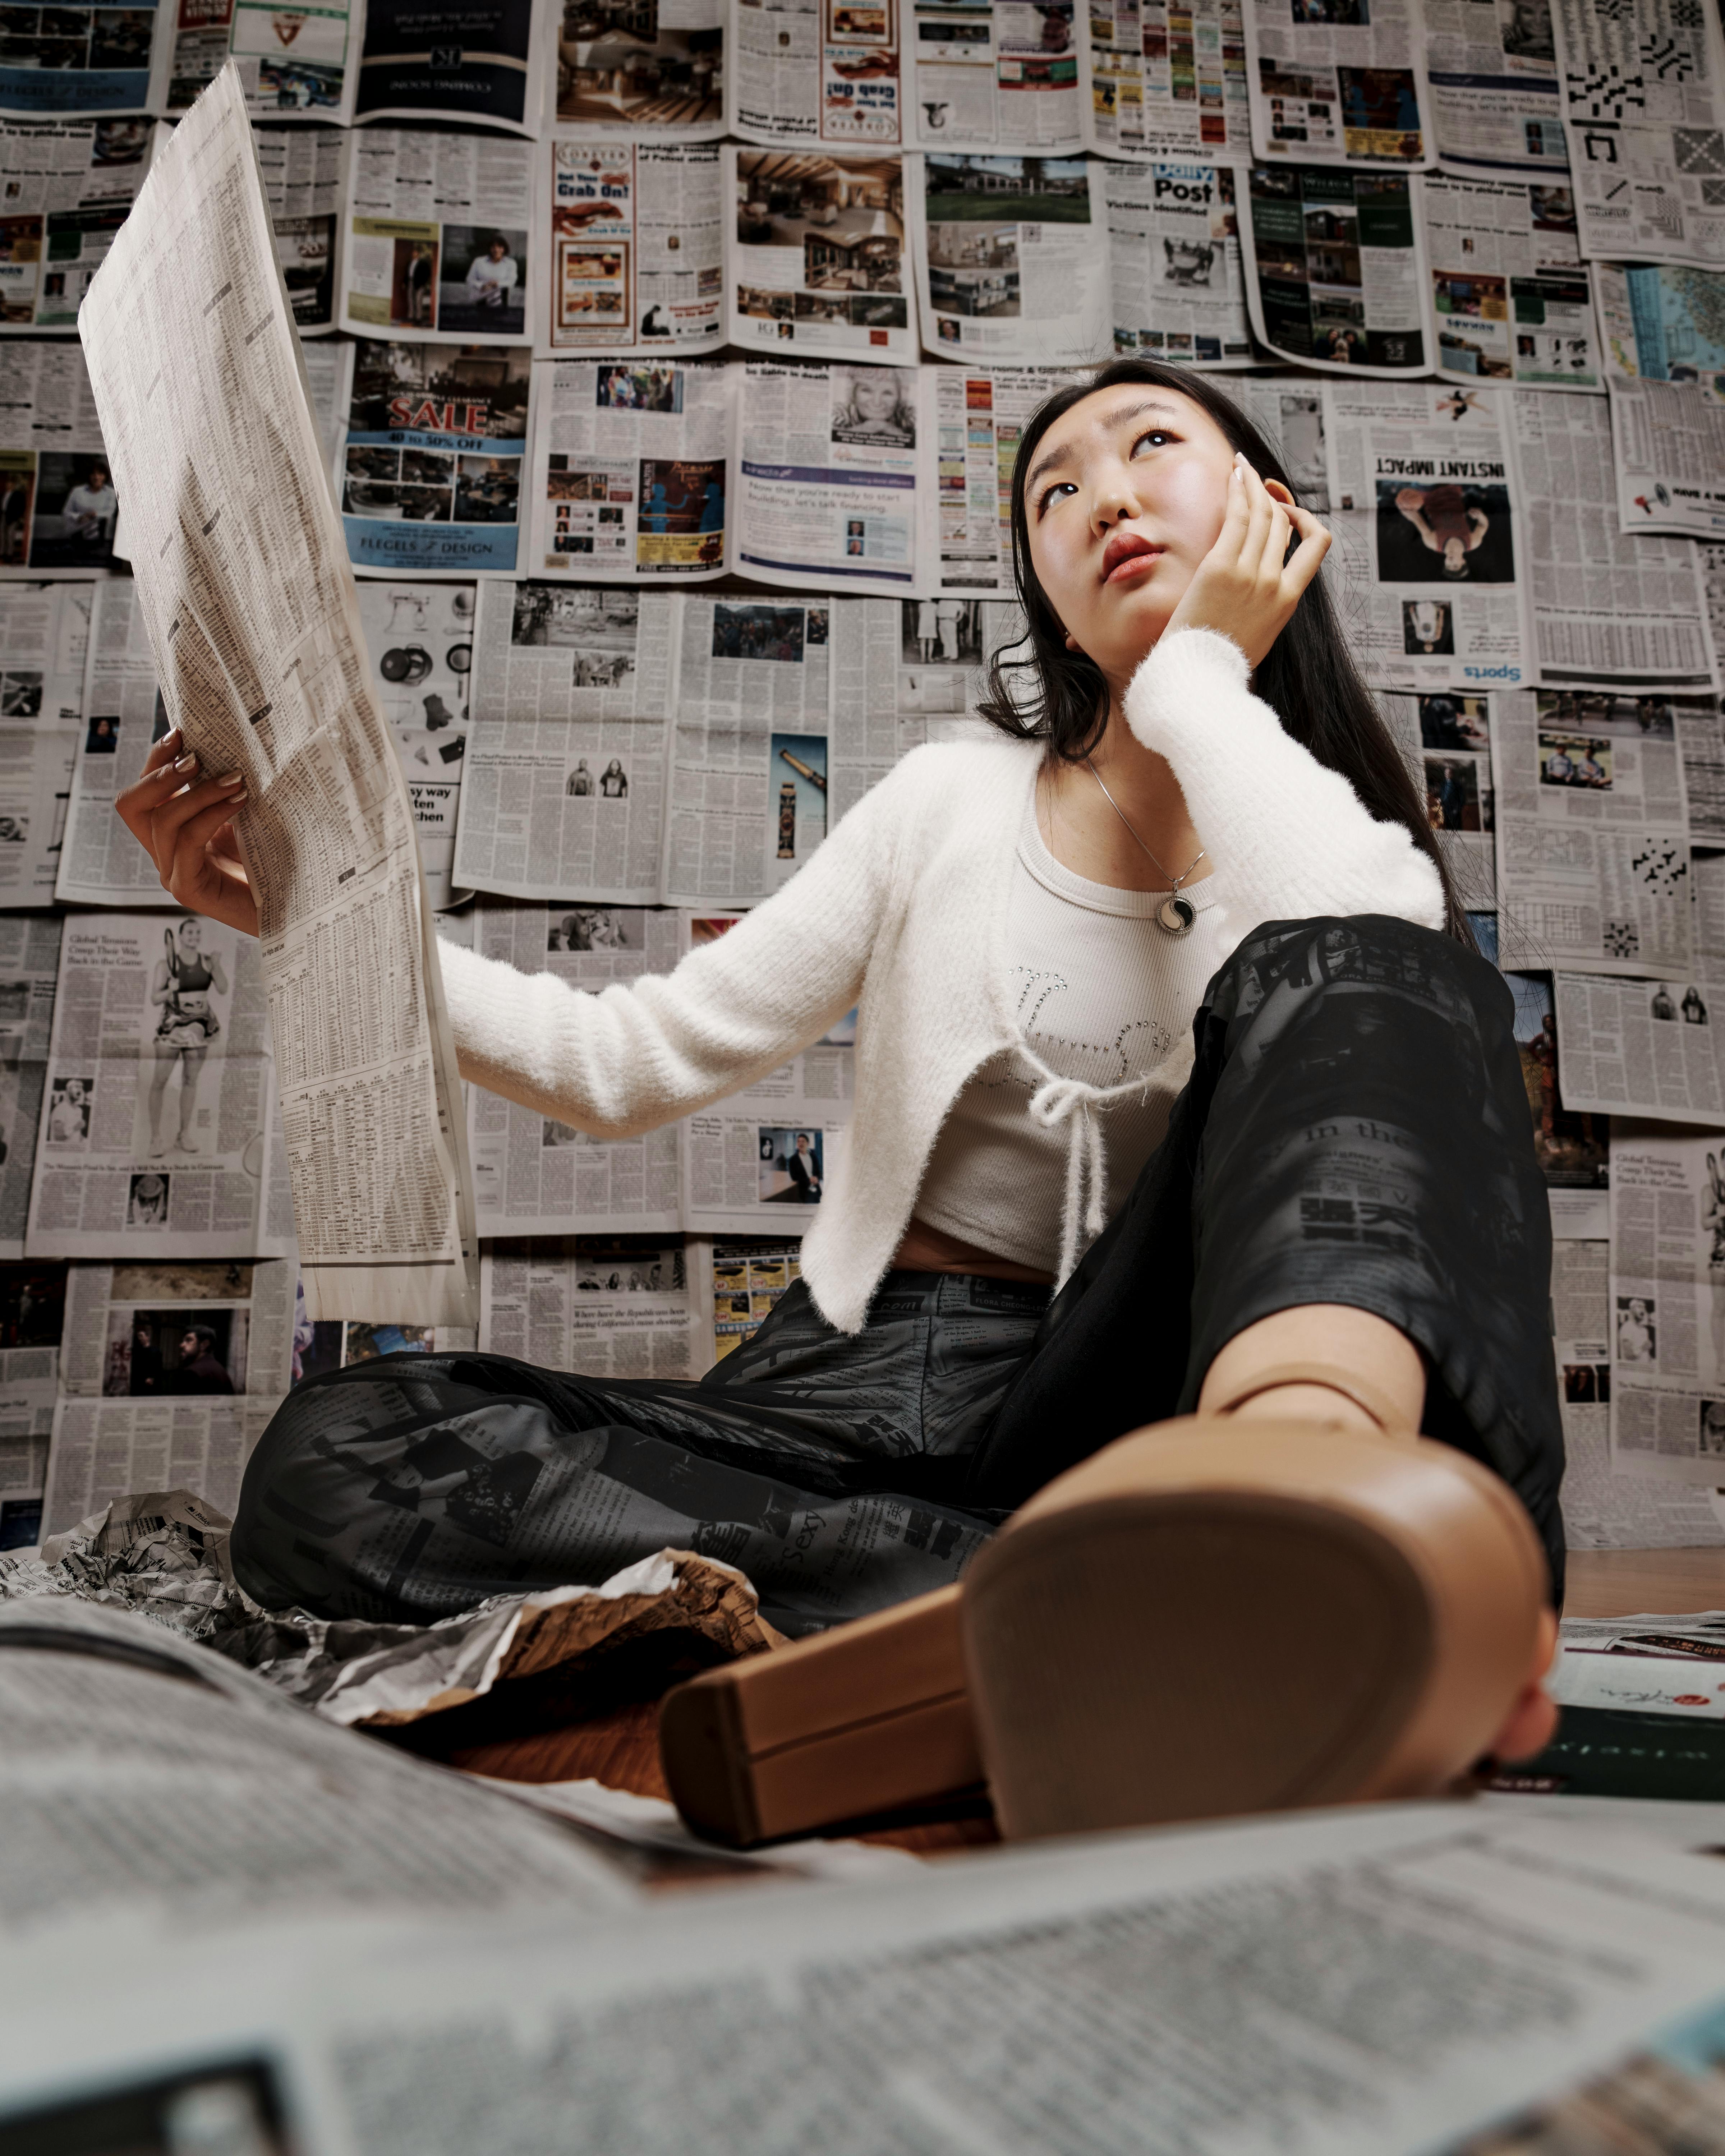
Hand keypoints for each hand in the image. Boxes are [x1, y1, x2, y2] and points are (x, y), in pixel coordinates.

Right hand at [116, 727, 258, 936]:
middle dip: (159, 773)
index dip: (156, 761)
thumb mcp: (246, 816)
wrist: (301, 908)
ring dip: (197, 792)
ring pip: (162, 820)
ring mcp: (173, 873)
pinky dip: (211, 815)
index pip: (145, 793)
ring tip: (235, 778)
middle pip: (132, 805)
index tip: (180, 732)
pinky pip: (187, 842)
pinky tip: (240, 802)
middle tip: (197, 756)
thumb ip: (226, 789)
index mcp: (175, 834)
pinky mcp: (189, 890)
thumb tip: (226, 742)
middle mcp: (166, 853)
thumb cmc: (278, 861)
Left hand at [1164, 454, 1331, 669]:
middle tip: (1254, 477)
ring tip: (1241, 466)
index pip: (1315, 544)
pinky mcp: (1221, 568)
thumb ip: (1268, 602)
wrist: (1198, 675)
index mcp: (1289, 599)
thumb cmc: (1221, 657)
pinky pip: (1237, 517)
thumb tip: (1266, 581)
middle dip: (1271, 494)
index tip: (1287, 511)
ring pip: (1263, 513)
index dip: (1305, 519)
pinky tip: (1234, 474)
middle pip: (1283, 523)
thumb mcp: (1259, 632)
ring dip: (1253, 483)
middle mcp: (1274, 582)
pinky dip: (1238, 491)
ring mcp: (1250, 574)